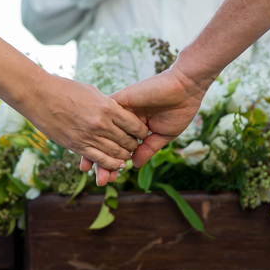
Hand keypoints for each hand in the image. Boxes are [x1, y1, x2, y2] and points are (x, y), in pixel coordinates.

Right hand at [24, 74, 147, 184]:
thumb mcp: (91, 91)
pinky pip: (99, 159)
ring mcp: (89, 136)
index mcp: (107, 107)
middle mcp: (101, 124)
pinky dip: (111, 164)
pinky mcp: (77, 146)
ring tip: (126, 156)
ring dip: (124, 156)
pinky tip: (116, 165)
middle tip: (135, 146)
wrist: (38, 95)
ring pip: (116, 153)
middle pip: (127, 141)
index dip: (141, 131)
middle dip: (133, 145)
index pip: (134, 125)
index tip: (142, 132)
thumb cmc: (64, 88)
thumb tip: (118, 110)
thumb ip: (106, 102)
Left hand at [79, 67, 206, 180]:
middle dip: (101, 162)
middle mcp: (125, 121)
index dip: (113, 163)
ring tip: (87, 169)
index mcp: (136, 129)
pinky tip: (85, 145)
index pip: (120, 148)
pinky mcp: (119, 100)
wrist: (184, 89)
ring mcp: (121, 111)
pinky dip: (93, 129)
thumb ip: (147, 149)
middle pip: (107, 143)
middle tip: (99, 180)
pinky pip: (101, 115)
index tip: (108, 179)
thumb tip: (134, 165)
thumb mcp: (163, 135)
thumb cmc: (179, 111)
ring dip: (94, 149)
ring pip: (101, 132)